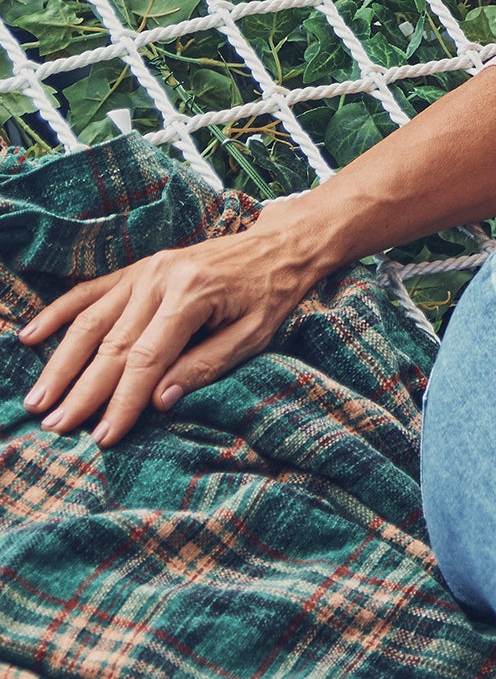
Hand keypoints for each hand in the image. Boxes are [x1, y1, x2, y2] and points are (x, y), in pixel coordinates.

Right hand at [17, 215, 327, 446]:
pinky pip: (90, 291)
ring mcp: (146, 270)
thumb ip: (205, 366)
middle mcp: (161, 279)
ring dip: (62, 362)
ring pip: (92, 321)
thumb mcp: (253, 335)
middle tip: (56, 428)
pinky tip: (29, 335)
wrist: (282, 242)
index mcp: (192, 295)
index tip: (102, 436)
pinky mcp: (139, 268)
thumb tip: (159, 403)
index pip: (148, 359)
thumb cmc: (272, 293)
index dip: (123, 401)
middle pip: (113, 344)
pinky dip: (58, 313)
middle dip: (83, 391)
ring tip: (38, 399)